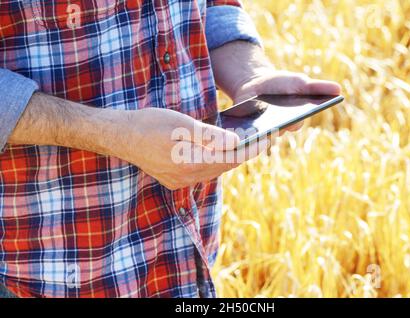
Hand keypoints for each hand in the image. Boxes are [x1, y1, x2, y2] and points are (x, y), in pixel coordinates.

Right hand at [8, 92, 266, 189]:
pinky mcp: (173, 180)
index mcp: (190, 163)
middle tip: (263, 139)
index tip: (269, 138)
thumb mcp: (181, 124)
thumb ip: (210, 136)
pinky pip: (202, 171)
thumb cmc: (148, 124)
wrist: (118, 136)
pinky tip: (220, 150)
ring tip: (247, 143)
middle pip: (225, 166)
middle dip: (245, 153)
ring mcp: (179, 181)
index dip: (252, 148)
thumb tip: (236, 142)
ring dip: (230, 158)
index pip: (231, 158)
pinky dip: (215, 161)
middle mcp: (187, 177)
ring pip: (215, 170)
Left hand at [232, 70, 341, 132]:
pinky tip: (240, 126)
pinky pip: (246, 135)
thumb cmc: (282, 84)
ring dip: (258, 131)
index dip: (294, 121)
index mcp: (294, 119)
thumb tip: (338, 89)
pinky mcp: (247, 131)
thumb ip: (316, 87)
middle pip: (278, 131)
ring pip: (261, 135)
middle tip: (272, 122)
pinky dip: (244, 131)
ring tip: (254, 125)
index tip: (293, 117)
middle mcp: (280, 129)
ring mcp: (263, 131)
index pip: (296, 123)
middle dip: (275, 126)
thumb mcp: (299, 82)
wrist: (256, 84)